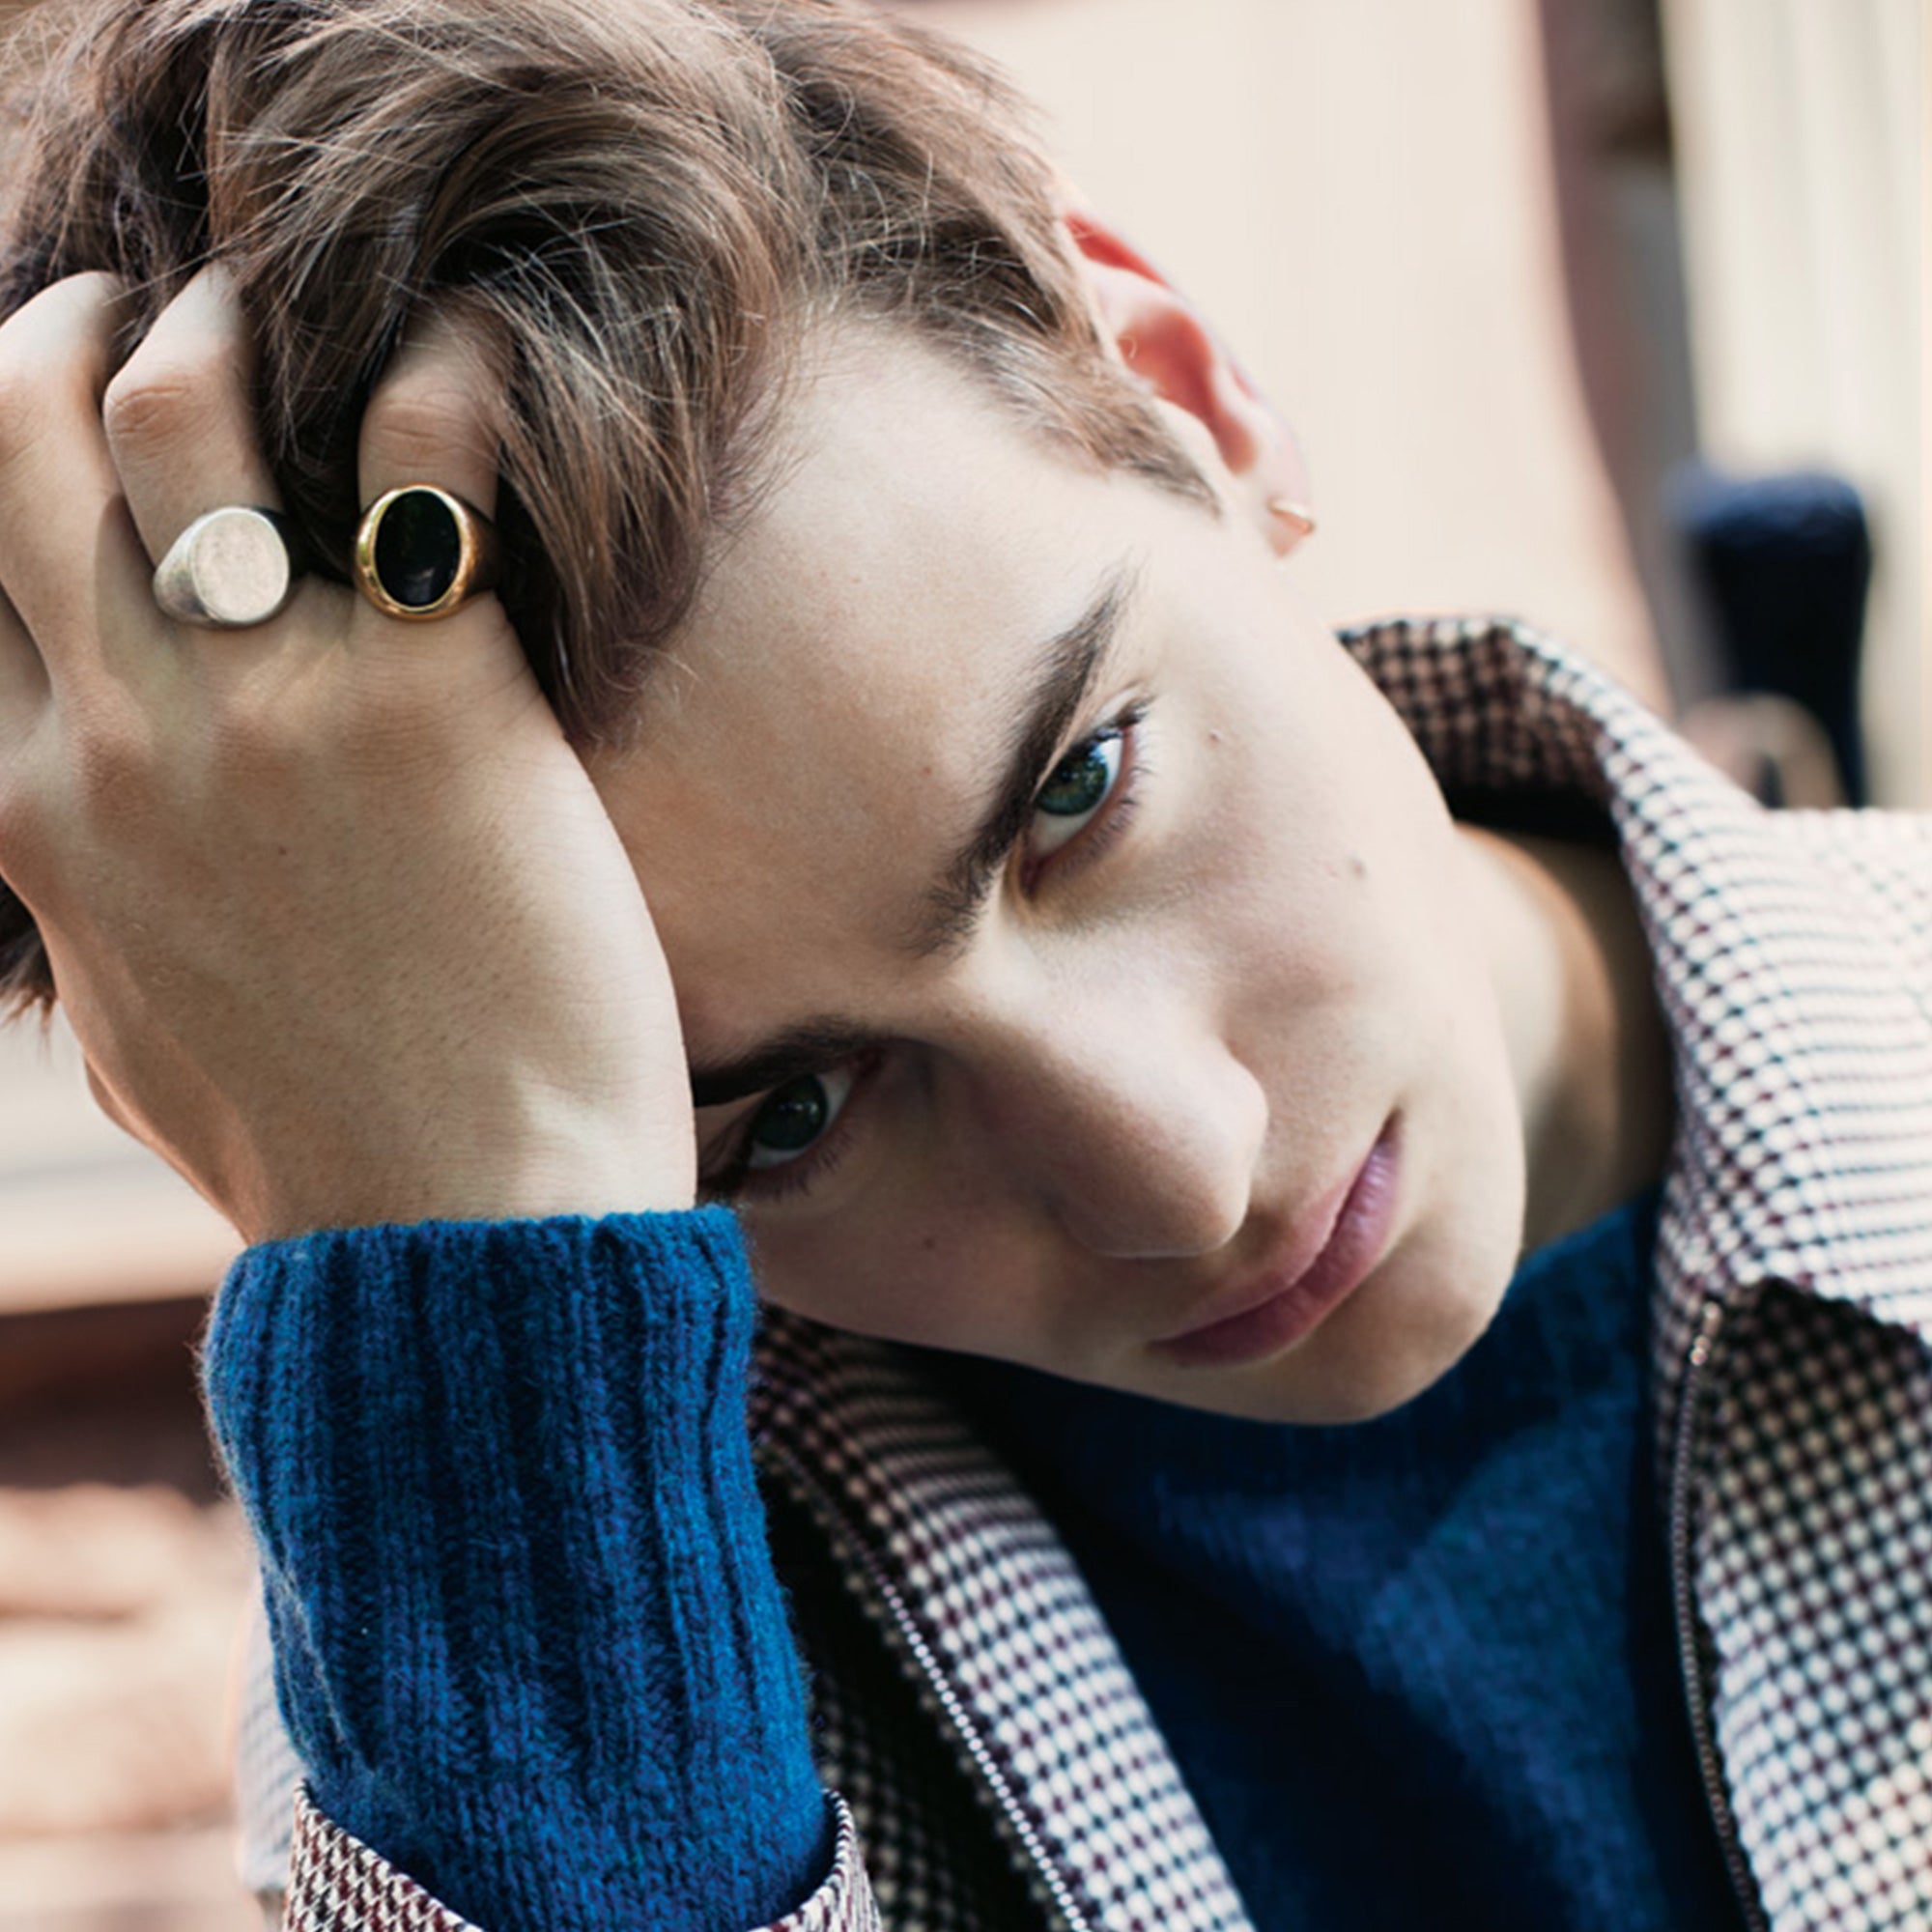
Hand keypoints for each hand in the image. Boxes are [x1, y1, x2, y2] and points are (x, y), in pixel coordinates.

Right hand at [0, 269, 696, 1239]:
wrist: (469, 1232)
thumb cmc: (319, 1152)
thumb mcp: (126, 1042)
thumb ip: (72, 926)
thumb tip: (61, 869)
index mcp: (24, 819)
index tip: (47, 407)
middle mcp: (117, 740)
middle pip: (10, 434)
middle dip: (59, 335)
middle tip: (148, 319)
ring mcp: (271, 712)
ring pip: (178, 408)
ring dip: (219, 323)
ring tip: (292, 318)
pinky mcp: (438, 708)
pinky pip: (424, 463)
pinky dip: (444, 373)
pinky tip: (471, 353)